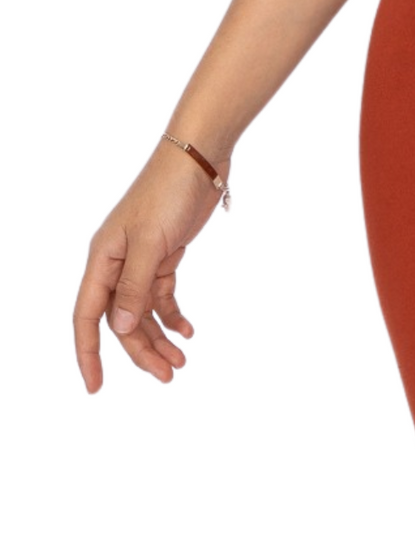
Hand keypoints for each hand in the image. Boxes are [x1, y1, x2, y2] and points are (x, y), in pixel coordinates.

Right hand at [73, 141, 228, 390]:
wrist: (198, 158)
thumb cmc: (169, 192)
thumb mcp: (151, 242)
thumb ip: (135, 286)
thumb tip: (121, 328)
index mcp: (103, 259)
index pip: (87, 316)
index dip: (89, 352)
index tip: (95, 386)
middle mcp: (116, 262)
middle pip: (121, 320)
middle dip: (140, 351)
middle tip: (169, 375)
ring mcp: (140, 259)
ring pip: (142, 311)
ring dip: (159, 337)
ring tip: (181, 362)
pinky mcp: (164, 254)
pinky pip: (161, 294)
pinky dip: (172, 314)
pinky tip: (187, 331)